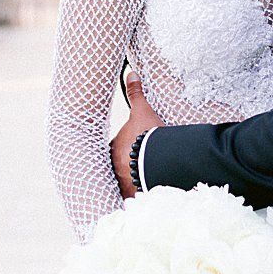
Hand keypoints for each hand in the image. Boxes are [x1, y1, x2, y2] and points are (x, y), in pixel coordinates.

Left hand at [111, 72, 164, 198]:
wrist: (157, 157)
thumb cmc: (147, 134)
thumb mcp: (142, 111)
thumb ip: (135, 93)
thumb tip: (131, 73)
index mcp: (114, 148)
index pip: (115, 149)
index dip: (124, 149)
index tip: (132, 149)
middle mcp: (114, 166)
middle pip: (118, 166)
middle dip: (125, 168)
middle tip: (136, 167)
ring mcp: (124, 181)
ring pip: (125, 182)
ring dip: (131, 184)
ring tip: (142, 184)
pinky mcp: (135, 194)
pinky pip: (134, 197)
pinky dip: (138, 198)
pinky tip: (143, 200)